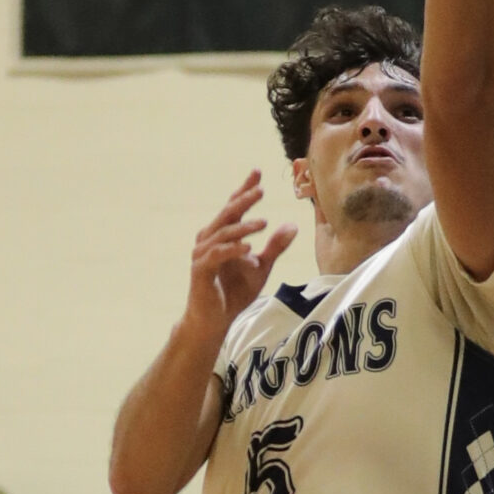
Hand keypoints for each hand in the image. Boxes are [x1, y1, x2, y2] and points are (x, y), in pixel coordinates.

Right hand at [186, 173, 296, 340]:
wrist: (214, 320)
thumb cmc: (234, 293)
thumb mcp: (261, 266)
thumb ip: (275, 246)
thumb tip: (292, 225)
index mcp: (221, 235)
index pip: (233, 207)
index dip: (244, 190)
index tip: (257, 173)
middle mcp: (209, 239)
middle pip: (227, 214)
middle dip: (244, 200)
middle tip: (261, 190)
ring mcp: (202, 254)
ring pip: (223, 233)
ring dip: (243, 227)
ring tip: (264, 223)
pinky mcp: (201, 270)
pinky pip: (218, 255)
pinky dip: (233, 250)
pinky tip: (249, 248)